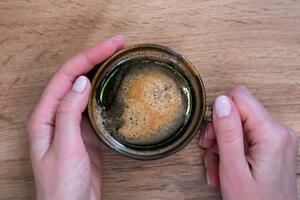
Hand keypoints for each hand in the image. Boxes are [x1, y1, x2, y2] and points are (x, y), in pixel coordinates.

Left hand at [26, 36, 124, 199]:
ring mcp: (72, 122)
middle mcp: (57, 114)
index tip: (110, 46)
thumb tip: (81, 82)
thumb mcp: (65, 147)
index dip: (88, 57)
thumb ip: (69, 113)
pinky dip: (105, 92)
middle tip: (118, 45)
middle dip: (95, 57)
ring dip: (101, 71)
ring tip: (118, 58)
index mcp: (45, 116)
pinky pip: (95, 105)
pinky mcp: (86, 131)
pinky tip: (115, 86)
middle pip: (75, 77)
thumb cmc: (61, 185)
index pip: (66, 76)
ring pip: (86, 88)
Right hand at [199, 86, 297, 199]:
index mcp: (271, 134)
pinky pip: (244, 136)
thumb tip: (221, 101)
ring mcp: (276, 139)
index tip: (212, 136)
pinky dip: (230, 149)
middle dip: (218, 130)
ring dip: (221, 144)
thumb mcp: (233, 169)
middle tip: (210, 150)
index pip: (239, 96)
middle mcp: (279, 132)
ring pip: (237, 125)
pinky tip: (225, 167)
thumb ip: (227, 133)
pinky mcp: (271, 146)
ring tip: (217, 166)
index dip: (219, 112)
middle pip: (237, 110)